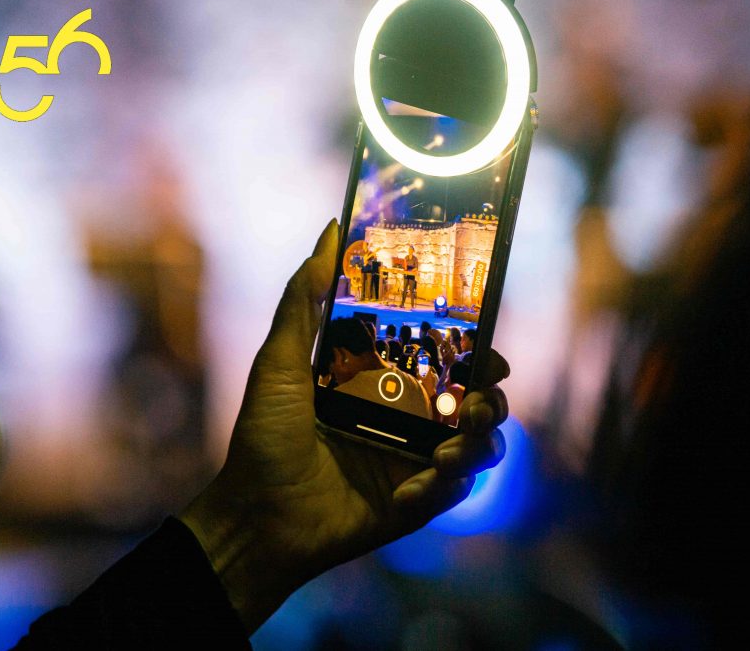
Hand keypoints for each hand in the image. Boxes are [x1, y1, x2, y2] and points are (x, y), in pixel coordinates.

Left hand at [180, 220, 509, 631]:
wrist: (258, 518)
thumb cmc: (265, 439)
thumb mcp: (280, 362)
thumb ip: (303, 299)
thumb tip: (329, 230)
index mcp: (387, 380)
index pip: (447, 354)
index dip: (475, 345)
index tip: (483, 337)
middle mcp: (410, 416)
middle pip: (477, 396)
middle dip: (491, 394)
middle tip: (476, 397)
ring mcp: (418, 459)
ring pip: (482, 442)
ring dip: (479, 441)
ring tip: (447, 448)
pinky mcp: (420, 500)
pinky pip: (459, 488)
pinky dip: (447, 485)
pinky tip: (412, 488)